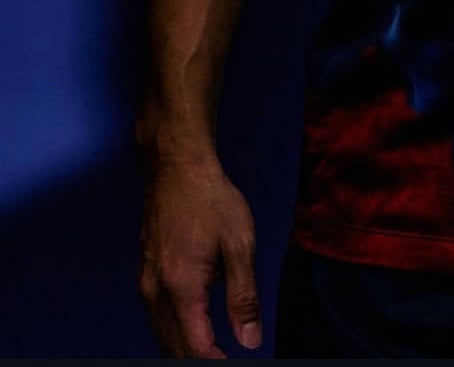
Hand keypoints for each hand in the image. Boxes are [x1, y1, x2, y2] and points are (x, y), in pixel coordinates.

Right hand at [139, 156, 261, 358]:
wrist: (177, 166)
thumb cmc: (211, 198)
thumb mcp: (239, 243)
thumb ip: (244, 296)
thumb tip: (249, 340)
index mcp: (181, 287)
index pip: (195, 347)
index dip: (214, 362)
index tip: (234, 362)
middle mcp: (155, 290)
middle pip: (173, 347)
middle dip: (197, 359)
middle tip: (223, 358)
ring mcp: (146, 281)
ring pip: (161, 334)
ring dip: (184, 348)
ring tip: (213, 350)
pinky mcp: (145, 272)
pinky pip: (156, 316)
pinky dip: (173, 330)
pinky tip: (194, 324)